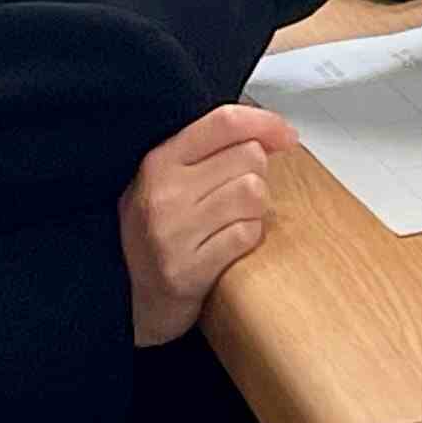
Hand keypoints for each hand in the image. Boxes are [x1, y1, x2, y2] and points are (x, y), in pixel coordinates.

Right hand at [120, 105, 294, 345]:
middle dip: (256, 175)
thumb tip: (277, 132)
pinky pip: (248, 234)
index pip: (224, 121)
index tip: (285, 135)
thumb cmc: (163, 233)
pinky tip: (229, 246)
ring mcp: (172, 232)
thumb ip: (213, 148)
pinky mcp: (187, 269)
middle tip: (237, 198)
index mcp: (159, 161)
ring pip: (254, 193)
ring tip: (232, 221)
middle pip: (250, 157)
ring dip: (255, 209)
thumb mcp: (171, 179)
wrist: (136, 301)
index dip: (265, 123)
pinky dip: (249, 238)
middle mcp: (162, 193)